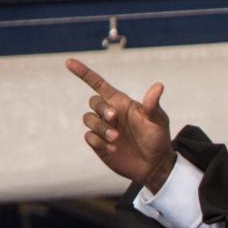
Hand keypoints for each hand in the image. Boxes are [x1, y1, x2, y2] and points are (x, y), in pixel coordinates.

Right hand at [66, 57, 175, 191]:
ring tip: (116, 138)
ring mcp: (103, 129)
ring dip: (100, 127)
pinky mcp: (99, 144)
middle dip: (101, 108)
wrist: (155, 164)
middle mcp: (109, 114)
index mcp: (121, 103)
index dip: (84, 73)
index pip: (98, 84)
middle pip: (93, 102)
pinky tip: (112, 148)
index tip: (69, 62)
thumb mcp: (158, 120)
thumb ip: (153, 104)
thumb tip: (159, 86)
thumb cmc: (157, 138)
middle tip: (114, 118)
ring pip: (88, 119)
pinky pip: (89, 138)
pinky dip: (98, 141)